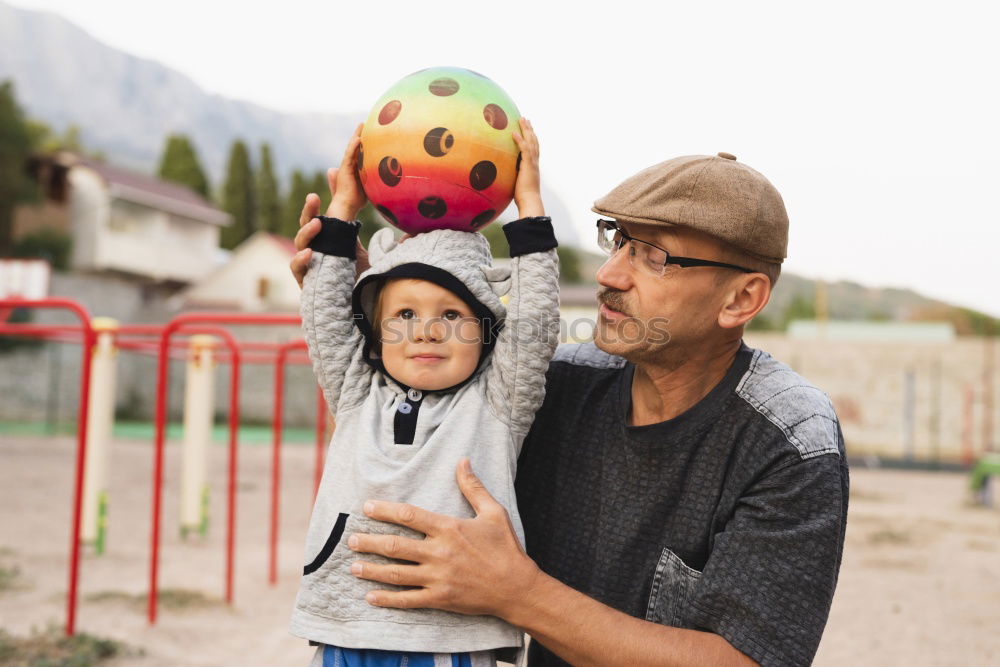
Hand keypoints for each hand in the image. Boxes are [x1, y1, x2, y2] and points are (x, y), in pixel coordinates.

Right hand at [289, 128, 370, 287]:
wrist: (360, 310)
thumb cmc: (362, 278)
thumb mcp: (365, 248)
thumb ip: (368, 235)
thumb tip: (371, 203)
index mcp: (328, 241)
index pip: (320, 216)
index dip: (317, 203)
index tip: (322, 186)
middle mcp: (316, 251)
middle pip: (307, 226)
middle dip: (309, 212)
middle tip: (314, 197)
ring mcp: (310, 266)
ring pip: (301, 244)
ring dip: (307, 232)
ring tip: (317, 224)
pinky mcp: (307, 283)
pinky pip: (298, 269)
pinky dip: (301, 260)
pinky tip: (310, 253)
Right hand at [328, 123, 367, 220]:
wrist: (347, 206)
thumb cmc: (357, 200)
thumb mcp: (368, 187)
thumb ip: (372, 180)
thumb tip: (385, 178)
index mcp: (353, 169)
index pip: (359, 152)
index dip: (364, 143)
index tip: (370, 134)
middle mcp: (348, 165)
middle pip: (354, 147)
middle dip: (359, 135)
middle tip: (364, 124)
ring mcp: (346, 166)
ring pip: (351, 148)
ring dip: (356, 136)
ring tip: (362, 125)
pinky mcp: (344, 169)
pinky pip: (349, 155)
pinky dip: (353, 146)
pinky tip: (358, 138)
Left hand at [347, 458, 542, 618]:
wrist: (517, 588)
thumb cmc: (506, 548)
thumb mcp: (493, 512)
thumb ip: (473, 487)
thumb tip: (462, 461)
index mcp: (449, 529)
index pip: (409, 515)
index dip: (385, 510)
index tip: (367, 507)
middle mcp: (439, 553)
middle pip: (395, 546)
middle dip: (369, 542)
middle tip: (351, 540)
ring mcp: (438, 578)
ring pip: (396, 573)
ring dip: (372, 569)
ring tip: (353, 566)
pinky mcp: (440, 598)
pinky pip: (408, 599)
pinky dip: (387, 599)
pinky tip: (371, 597)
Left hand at [512, 117, 544, 217]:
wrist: (530, 202)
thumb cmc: (523, 198)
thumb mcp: (518, 185)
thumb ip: (514, 178)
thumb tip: (504, 178)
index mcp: (533, 167)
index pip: (533, 149)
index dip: (531, 138)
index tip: (528, 130)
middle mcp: (535, 163)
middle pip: (534, 142)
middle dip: (530, 130)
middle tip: (526, 119)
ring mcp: (532, 163)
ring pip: (531, 142)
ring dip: (526, 130)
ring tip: (522, 119)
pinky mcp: (528, 166)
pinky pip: (524, 149)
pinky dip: (520, 140)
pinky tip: (514, 132)